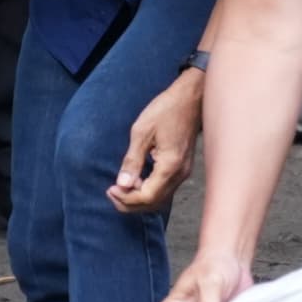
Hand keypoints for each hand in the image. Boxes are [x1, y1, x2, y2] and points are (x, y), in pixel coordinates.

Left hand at [109, 69, 202, 210]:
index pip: (147, 196)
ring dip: (138, 198)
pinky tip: (135, 180)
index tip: (110, 189)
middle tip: (111, 192)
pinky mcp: (182, 168)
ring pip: (159, 198)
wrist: (190, 98)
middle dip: (130, 203)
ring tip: (120, 187)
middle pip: (153, 202)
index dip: (126, 198)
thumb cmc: (166, 110)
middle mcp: (180, 174)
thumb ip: (132, 161)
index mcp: (170, 166)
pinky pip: (164, 188)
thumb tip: (122, 184)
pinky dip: (148, 190)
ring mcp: (183, 172)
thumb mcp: (142, 132)